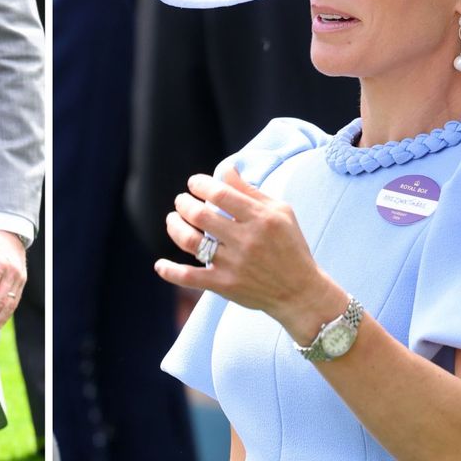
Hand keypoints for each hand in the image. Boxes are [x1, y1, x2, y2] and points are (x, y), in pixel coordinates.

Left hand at [154, 169, 345, 340]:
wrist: (300, 292)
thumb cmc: (290, 246)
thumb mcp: (281, 212)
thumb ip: (251, 191)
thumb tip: (226, 169)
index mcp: (260, 219)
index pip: (221, 194)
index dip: (201, 184)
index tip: (193, 183)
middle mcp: (245, 241)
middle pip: (200, 215)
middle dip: (183, 203)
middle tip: (181, 201)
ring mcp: (232, 265)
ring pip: (190, 241)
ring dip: (174, 227)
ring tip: (172, 219)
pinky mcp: (224, 286)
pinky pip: (190, 278)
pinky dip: (171, 272)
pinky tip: (160, 265)